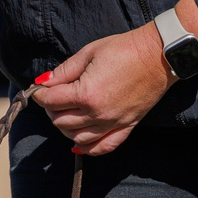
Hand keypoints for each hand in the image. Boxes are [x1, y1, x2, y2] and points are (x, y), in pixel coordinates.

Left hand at [34, 24, 173, 156]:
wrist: (158, 55)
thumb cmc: (124, 49)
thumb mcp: (88, 53)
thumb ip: (64, 71)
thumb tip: (43, 82)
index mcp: (85, 93)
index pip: (51, 101)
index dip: (40, 94)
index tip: (38, 88)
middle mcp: (97, 113)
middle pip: (60, 121)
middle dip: (51, 109)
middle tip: (52, 97)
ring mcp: (112, 123)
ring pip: (76, 137)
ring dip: (65, 127)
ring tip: (65, 113)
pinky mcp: (126, 126)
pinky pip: (103, 147)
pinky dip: (87, 149)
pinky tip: (78, 143)